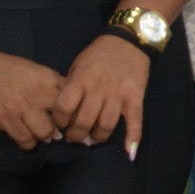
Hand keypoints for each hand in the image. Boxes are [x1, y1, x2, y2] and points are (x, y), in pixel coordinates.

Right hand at [0, 47, 65, 149]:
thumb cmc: (7, 69)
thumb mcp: (35, 71)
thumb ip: (51, 86)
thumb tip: (69, 106)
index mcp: (48, 78)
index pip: (73, 98)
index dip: (76, 111)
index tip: (74, 118)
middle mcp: (37, 93)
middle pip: (63, 118)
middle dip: (63, 127)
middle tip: (60, 130)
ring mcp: (20, 107)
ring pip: (44, 133)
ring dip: (45, 136)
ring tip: (43, 135)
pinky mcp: (3, 119)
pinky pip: (24, 139)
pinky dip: (29, 143)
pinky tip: (28, 139)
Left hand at [54, 35, 149, 156]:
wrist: (128, 41)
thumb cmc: (97, 54)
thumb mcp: (77, 66)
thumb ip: (71, 88)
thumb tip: (66, 114)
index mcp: (81, 79)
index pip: (63, 108)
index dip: (58, 121)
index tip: (59, 124)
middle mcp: (99, 88)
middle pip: (84, 121)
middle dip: (76, 135)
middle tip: (74, 138)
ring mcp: (119, 94)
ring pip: (106, 125)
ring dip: (97, 138)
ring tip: (92, 139)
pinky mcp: (136, 97)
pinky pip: (135, 120)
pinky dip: (133, 137)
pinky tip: (130, 153)